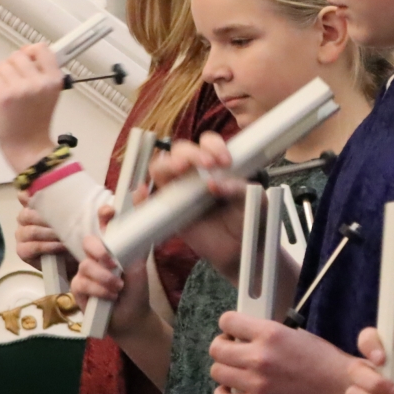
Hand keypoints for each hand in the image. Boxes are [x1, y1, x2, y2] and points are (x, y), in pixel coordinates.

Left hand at [0, 44, 63, 173]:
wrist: (28, 147)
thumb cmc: (36, 122)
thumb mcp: (49, 93)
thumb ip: (42, 72)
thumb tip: (27, 51)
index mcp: (54, 80)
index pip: (41, 49)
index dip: (31, 51)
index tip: (27, 57)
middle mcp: (39, 82)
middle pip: (18, 55)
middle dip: (13, 66)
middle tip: (15, 81)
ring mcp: (21, 89)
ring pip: (3, 65)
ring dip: (1, 76)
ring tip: (8, 91)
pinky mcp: (4, 96)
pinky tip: (0, 97)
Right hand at [14, 189, 70, 266]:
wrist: (72, 259)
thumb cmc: (72, 234)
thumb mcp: (73, 217)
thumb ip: (69, 204)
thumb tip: (75, 189)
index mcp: (33, 206)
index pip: (24, 196)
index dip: (29, 195)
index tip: (39, 195)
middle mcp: (24, 218)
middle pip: (28, 214)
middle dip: (47, 218)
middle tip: (66, 220)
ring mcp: (21, 235)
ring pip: (32, 231)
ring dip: (50, 233)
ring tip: (66, 235)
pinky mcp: (22, 251)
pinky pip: (33, 247)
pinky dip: (49, 246)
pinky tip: (61, 246)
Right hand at [70, 206, 151, 333]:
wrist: (131, 318)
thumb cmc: (135, 290)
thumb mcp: (139, 266)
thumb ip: (136, 244)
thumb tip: (141, 217)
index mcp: (112, 247)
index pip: (105, 225)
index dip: (104, 215)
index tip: (110, 211)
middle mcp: (97, 257)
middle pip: (88, 242)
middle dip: (99, 251)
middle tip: (113, 263)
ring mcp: (85, 272)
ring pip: (86, 265)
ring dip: (104, 278)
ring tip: (119, 288)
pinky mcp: (78, 288)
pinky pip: (82, 283)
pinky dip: (99, 290)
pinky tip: (110, 297)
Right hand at [148, 135, 246, 277]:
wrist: (243, 249)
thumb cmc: (249, 220)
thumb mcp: (253, 202)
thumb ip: (238, 191)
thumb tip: (215, 184)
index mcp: (215, 164)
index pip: (207, 143)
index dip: (213, 146)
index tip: (226, 161)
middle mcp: (194, 173)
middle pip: (180, 150)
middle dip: (191, 153)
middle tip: (207, 164)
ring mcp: (178, 191)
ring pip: (160, 168)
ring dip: (167, 164)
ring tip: (180, 169)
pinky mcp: (168, 212)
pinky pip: (147, 202)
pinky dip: (141, 196)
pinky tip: (142, 192)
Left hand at [209, 311, 358, 393]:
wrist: (340, 389)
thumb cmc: (324, 361)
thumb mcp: (296, 333)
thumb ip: (267, 332)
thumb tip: (246, 333)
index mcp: (270, 333)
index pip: (227, 321)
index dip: (228, 326)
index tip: (232, 332)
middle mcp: (259, 356)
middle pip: (216, 348)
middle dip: (223, 347)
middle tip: (233, 351)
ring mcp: (256, 383)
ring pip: (217, 372)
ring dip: (225, 370)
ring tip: (237, 371)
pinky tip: (232, 391)